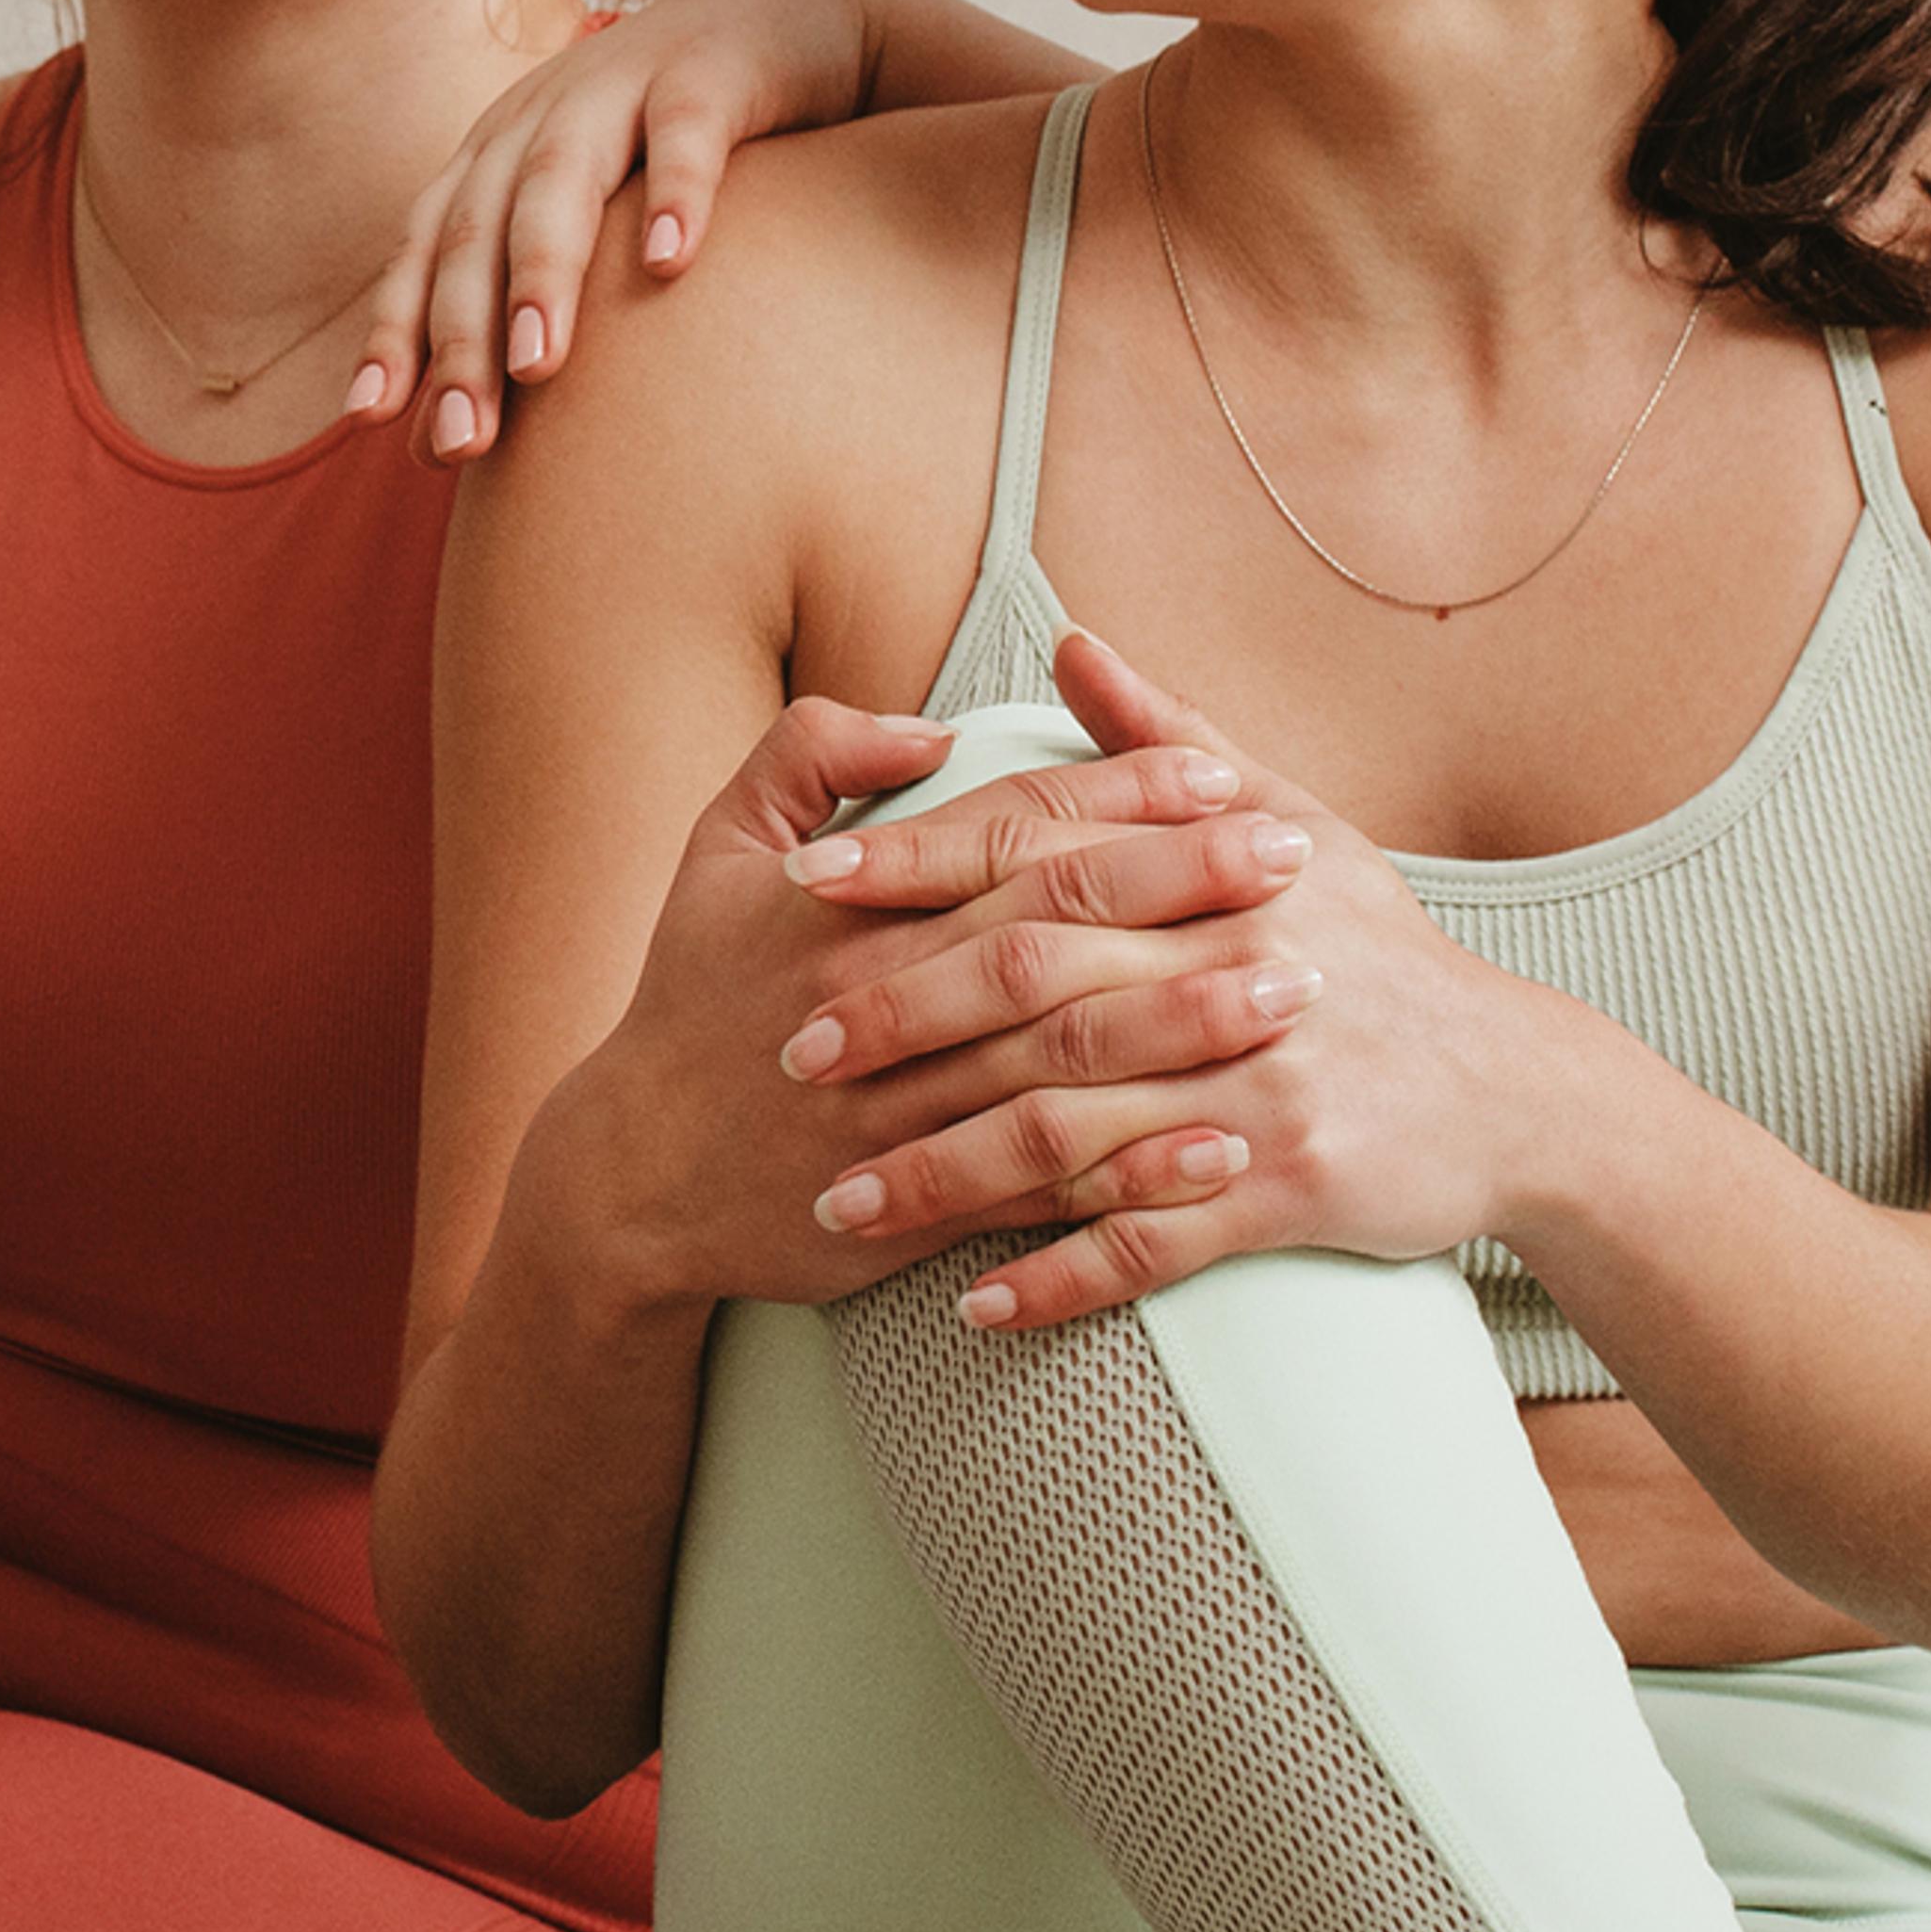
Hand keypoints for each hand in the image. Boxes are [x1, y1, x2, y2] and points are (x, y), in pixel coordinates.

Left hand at [349, 0, 880, 461]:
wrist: (791, 22)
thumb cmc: (679, 152)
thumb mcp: (595, 220)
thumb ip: (526, 311)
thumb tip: (440, 447)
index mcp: (502, 151)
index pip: (430, 246)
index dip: (397, 328)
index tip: (372, 419)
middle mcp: (544, 114)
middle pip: (482, 228)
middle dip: (462, 334)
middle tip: (464, 437)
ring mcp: (624, 83)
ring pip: (562, 180)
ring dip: (542, 272)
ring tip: (536, 362)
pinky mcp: (713, 70)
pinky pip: (686, 132)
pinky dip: (675, 192)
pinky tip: (671, 263)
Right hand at [562, 691, 1321, 1312]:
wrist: (629, 1182)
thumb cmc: (689, 1001)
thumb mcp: (717, 848)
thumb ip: (810, 753)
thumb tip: (932, 725)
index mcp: (850, 904)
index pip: (1013, 830)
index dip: (1121, 799)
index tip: (1224, 778)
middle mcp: (884, 997)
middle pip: (1059, 929)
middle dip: (1186, 891)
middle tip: (1302, 860)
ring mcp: (905, 1108)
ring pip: (1064, 1058)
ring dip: (1186, 1026)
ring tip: (1297, 992)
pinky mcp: (919, 1206)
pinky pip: (1044, 1186)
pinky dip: (1135, 1170)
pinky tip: (1226, 1148)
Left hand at [795, 632, 1569, 1328]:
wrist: (1517, 1090)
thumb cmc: (1381, 950)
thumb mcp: (1293, 822)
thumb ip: (1165, 742)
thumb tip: (1070, 643)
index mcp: (1217, 878)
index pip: (1036, 859)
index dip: (914, 868)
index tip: (804, 885)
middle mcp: (1234, 977)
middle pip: (1033, 995)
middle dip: (900, 1025)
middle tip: (787, 1056)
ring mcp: (1259, 1092)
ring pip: (1072, 1136)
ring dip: (944, 1177)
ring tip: (838, 1208)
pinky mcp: (1290, 1194)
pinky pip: (1150, 1247)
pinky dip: (1057, 1279)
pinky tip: (970, 1306)